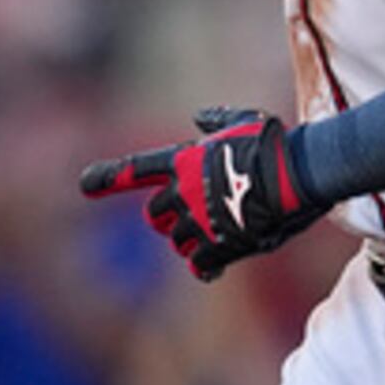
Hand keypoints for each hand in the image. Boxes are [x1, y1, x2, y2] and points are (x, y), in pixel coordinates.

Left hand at [81, 107, 327, 280]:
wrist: (298, 175)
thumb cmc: (275, 144)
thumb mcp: (244, 122)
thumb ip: (218, 121)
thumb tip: (200, 117)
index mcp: (183, 161)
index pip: (135, 170)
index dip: (108, 178)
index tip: (85, 185)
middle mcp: (183, 192)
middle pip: (155, 216)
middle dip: (167, 219)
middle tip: (190, 218)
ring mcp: (199, 221)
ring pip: (177, 241)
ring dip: (190, 241)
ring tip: (216, 235)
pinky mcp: (219, 246)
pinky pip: (200, 264)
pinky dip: (205, 266)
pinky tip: (216, 267)